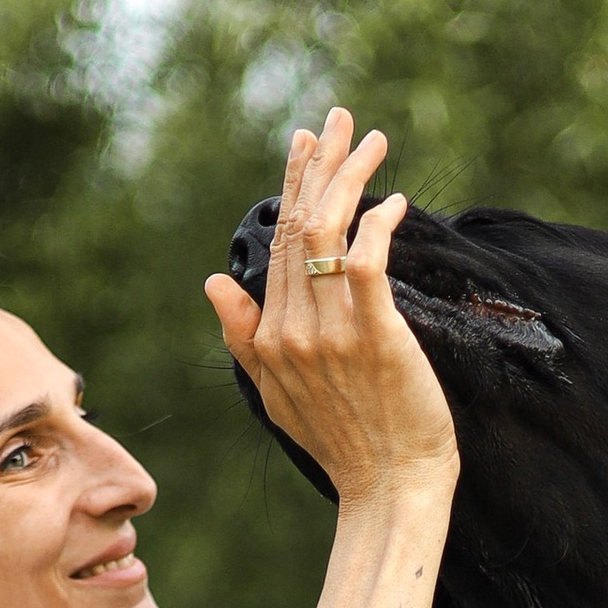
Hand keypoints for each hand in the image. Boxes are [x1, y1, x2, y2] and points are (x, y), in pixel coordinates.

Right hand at [204, 105, 457, 503]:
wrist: (389, 489)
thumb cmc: (345, 446)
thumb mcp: (276, 395)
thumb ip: (243, 336)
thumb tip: (212, 281)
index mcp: (269, 338)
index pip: (277, 245)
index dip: (291, 188)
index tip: (304, 144)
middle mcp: (294, 330)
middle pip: (300, 227)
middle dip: (318, 165)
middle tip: (335, 118)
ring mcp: (333, 334)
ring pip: (329, 234)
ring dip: (350, 178)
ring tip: (370, 140)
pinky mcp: (377, 337)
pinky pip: (367, 264)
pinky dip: (380, 226)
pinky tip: (396, 203)